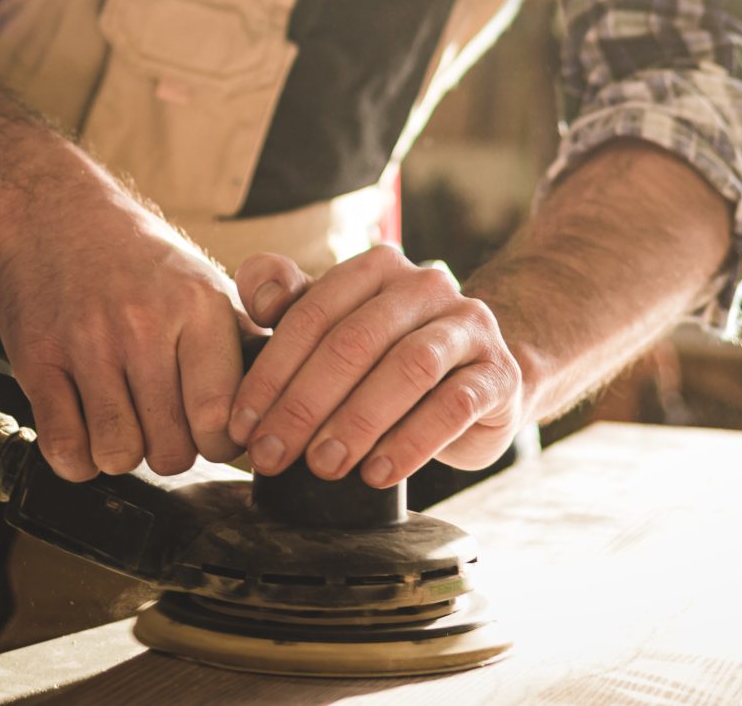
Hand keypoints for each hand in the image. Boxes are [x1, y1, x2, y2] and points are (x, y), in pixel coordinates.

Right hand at [0, 175, 249, 480]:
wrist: (58, 215)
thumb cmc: (142, 262)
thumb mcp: (206, 284)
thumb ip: (245, 340)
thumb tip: (285, 392)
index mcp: (199, 306)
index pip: (220, 417)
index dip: (219, 445)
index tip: (210, 436)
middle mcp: (145, 323)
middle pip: (170, 449)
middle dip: (169, 453)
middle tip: (161, 427)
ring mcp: (88, 342)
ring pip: (116, 453)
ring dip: (120, 453)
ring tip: (123, 424)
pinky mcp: (38, 359)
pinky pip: (64, 447)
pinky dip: (77, 457)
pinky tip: (85, 431)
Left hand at [225, 244, 528, 487]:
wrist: (480, 382)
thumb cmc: (390, 357)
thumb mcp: (336, 328)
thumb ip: (290, 302)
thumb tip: (257, 296)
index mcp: (378, 268)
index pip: (314, 312)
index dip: (271, 371)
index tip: (242, 425)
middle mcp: (427, 285)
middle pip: (357, 340)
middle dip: (306, 403)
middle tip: (273, 454)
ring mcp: (469, 327)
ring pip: (409, 368)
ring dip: (358, 421)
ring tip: (323, 467)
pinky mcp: (499, 374)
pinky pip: (455, 405)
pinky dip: (412, 442)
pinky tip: (378, 473)